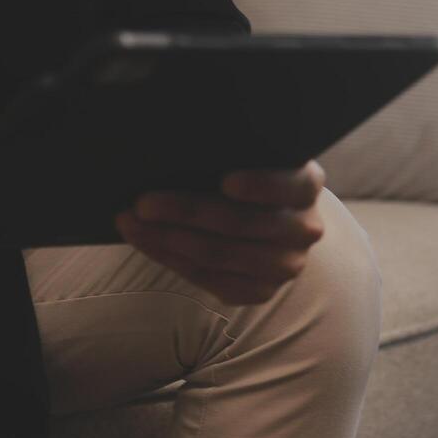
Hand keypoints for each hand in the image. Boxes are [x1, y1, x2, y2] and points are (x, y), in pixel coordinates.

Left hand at [116, 162, 327, 303]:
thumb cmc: (242, 180)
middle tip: (143, 202)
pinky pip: (210, 279)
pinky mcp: (261, 291)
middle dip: (185, 211)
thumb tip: (174, 146)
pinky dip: (171, 260)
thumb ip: (225, 153)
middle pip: (241, 223)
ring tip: (132, 222)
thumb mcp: (244, 159)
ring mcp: (285, 265)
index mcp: (305, 185)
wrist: (260, 222)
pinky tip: (145, 242)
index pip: (292, 184)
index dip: (261, 185)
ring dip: (168, 238)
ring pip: (219, 254)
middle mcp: (303, 228)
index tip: (225, 181)